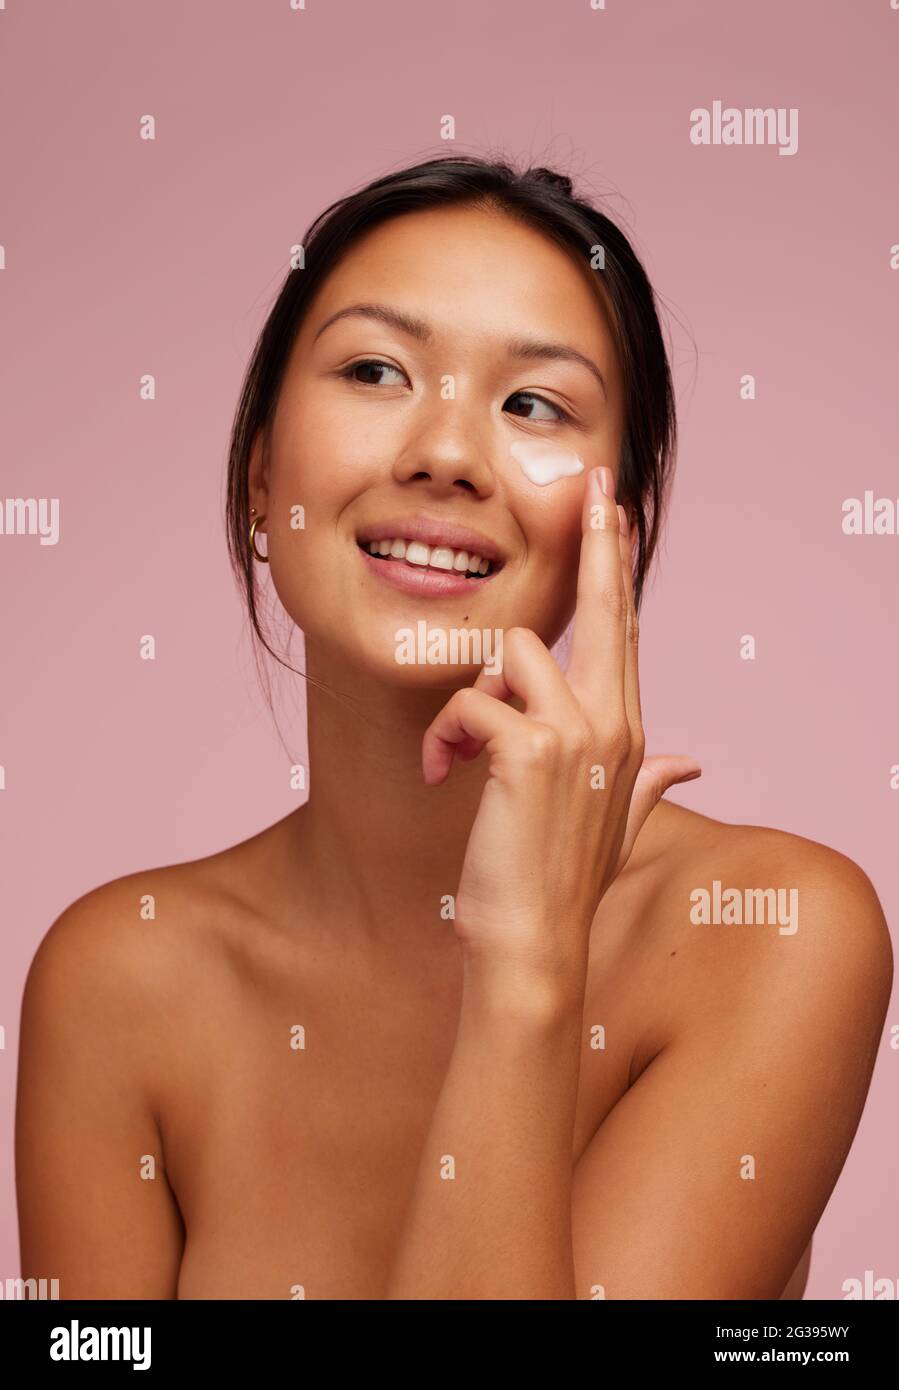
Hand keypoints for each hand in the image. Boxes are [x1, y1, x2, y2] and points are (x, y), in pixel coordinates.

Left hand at [421, 465, 700, 988]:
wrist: (532, 945)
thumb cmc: (560, 883)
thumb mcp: (616, 825)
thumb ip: (651, 782)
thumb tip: (689, 760)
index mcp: (626, 732)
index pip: (621, 631)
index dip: (616, 566)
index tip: (613, 511)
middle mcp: (611, 722)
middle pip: (601, 609)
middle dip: (597, 543)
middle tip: (592, 484)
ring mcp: (577, 732)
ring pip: (508, 655)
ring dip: (468, 704)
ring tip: (455, 760)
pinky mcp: (530, 748)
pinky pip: (467, 703)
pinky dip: (440, 739)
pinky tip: (438, 775)